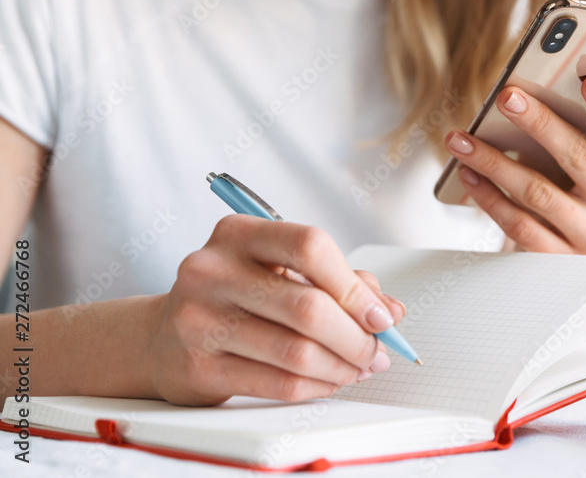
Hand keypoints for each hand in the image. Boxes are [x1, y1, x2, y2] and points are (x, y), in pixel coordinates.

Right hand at [146, 215, 404, 404]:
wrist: (161, 338)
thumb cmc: (234, 297)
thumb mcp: (279, 270)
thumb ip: (339, 281)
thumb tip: (389, 311)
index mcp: (237, 233)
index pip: (310, 246)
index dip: (354, 286)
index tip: (379, 315)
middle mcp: (212, 270)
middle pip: (308, 307)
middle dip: (356, 337)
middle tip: (376, 351)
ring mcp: (199, 320)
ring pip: (297, 351)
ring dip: (342, 366)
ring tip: (358, 368)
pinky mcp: (198, 368)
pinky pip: (278, 384)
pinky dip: (317, 386)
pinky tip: (329, 381)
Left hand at [445, 74, 585, 255]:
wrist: (571, 256)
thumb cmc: (573, 187)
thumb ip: (575, 130)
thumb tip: (529, 91)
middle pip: (579, 157)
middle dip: (539, 123)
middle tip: (507, 97)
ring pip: (539, 192)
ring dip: (494, 162)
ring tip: (461, 139)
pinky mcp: (561, 259)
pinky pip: (519, 224)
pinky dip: (489, 197)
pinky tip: (468, 174)